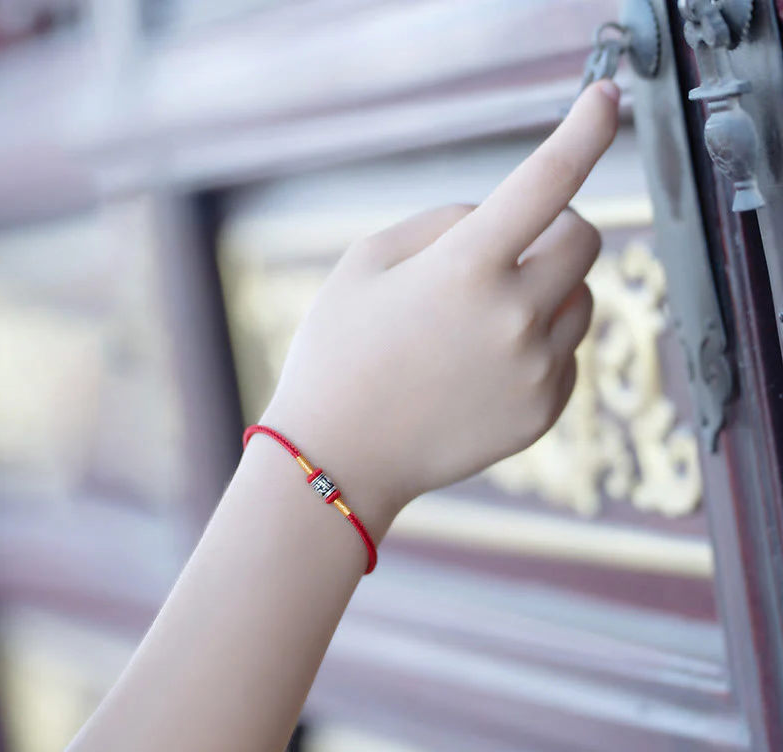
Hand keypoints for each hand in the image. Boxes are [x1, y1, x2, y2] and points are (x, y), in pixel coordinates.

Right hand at [260, 81, 619, 529]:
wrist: (338, 457)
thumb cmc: (338, 352)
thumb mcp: (365, 261)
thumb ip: (444, 223)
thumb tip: (500, 218)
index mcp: (465, 268)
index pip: (546, 180)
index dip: (583, 131)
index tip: (605, 100)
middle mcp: (514, 317)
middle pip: (584, 239)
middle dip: (553, 230)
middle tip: (507, 249)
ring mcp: (534, 371)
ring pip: (580, 299)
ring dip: (547, 291)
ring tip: (482, 321)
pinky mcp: (541, 413)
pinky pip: (566, 355)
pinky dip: (538, 345)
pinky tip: (484, 367)